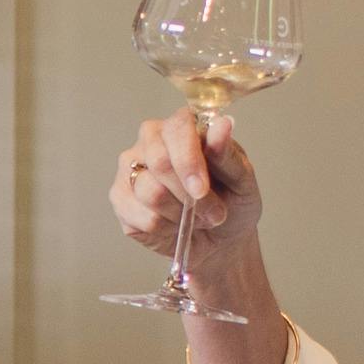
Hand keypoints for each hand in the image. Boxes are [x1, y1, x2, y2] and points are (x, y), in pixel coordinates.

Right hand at [110, 108, 265, 272]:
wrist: (220, 239)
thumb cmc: (232, 202)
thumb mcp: (242, 180)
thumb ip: (228, 154)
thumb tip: (222, 124)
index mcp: (182, 127)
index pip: (177, 129)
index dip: (188, 160)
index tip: (202, 189)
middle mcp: (151, 141)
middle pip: (159, 161)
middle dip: (188, 195)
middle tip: (213, 212)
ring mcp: (130, 169)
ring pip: (150, 193)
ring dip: (181, 214)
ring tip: (196, 218)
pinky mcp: (120, 198)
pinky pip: (142, 217)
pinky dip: (166, 229)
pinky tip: (175, 225)